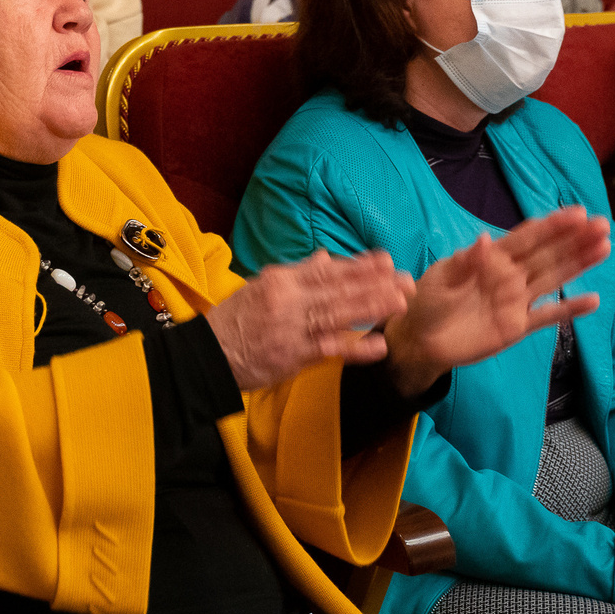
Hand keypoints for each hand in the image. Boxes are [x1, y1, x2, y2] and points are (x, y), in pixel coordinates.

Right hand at [205, 249, 416, 390]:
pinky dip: (354, 348)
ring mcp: (291, 328)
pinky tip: (378, 346)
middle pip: (338, 289)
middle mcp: (288, 299)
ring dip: (371, 308)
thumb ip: (297, 274)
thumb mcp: (261, 287)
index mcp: (281, 279)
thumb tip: (324, 257)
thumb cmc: (236, 320)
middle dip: (375, 284)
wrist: (207, 355)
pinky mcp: (292, 355)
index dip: (358, 265)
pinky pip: (329, 349)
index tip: (386, 260)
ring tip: (399, 303)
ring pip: (338, 314)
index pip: (327, 269)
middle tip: (406, 280)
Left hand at [383, 209, 610, 395]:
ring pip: (553, 278)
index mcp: (491, 258)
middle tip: (603, 225)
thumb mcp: (440, 279)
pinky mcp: (516, 326)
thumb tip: (484, 240)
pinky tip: (593, 300)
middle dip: (575, 239)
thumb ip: (464, 263)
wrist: (419, 340)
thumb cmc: (426, 302)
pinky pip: (547, 317)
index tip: (578, 213)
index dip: (552, 225)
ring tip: (604, 248)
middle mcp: (509, 275)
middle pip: (548, 253)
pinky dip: (569, 310)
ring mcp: (516, 300)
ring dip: (578, 264)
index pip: (527, 237)